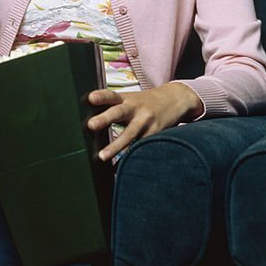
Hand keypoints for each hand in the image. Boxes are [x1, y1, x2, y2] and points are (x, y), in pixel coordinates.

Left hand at [87, 81, 204, 161]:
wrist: (176, 99)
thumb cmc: (146, 102)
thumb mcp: (132, 99)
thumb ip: (114, 107)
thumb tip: (90, 122)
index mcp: (127, 99)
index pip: (112, 96)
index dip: (101, 96)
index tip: (90, 98)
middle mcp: (136, 108)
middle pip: (119, 112)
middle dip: (105, 118)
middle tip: (91, 125)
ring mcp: (146, 121)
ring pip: (129, 135)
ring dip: (115, 146)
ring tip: (102, 157)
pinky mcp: (155, 133)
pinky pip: (140, 147)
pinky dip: (129, 159)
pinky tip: (118, 170)